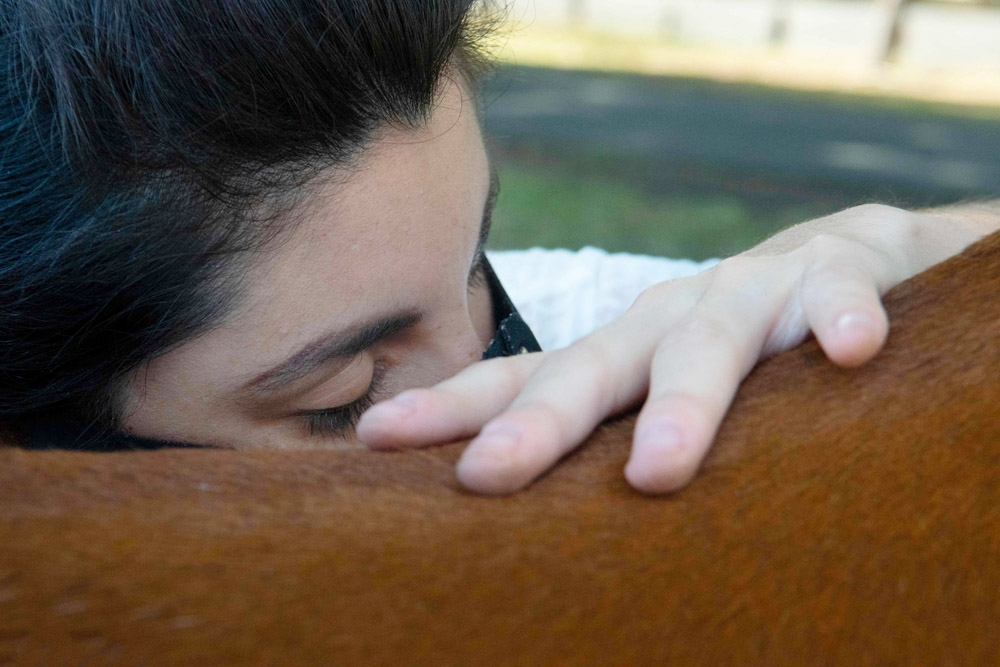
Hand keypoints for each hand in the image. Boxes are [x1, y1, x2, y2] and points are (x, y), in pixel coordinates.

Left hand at [357, 204, 995, 494]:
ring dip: (680, 403)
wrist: (841, 263)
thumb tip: (513, 512)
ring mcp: (746, 294)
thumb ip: (603, 437)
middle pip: (591, 370)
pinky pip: (837, 296)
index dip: (450, 409)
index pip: (520, 382)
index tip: (375, 439)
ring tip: (656, 469)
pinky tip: (850, 351)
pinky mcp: (834, 276)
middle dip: (537, 424)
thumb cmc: (727, 348)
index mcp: (614, 355)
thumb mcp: (653, 388)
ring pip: (706, 343)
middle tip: (484, 475)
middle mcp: (663, 320)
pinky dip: (841, 318)